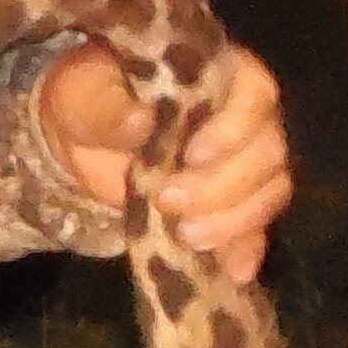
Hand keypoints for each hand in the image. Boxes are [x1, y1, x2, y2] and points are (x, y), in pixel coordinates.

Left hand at [39, 39, 288, 283]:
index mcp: (217, 76)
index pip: (255, 94)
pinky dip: (246, 249)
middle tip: (168, 202)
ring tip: (184, 235)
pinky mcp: (231, 204)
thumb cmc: (87, 101)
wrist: (77, 142)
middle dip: (223, 185)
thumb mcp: (84, 96)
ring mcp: (243, 163)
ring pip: (270, 190)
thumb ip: (108, 107)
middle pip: (267, 152)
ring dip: (234, 220)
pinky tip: (232, 272)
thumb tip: (139, 122)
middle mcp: (244, 117)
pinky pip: (257, 227)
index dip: (234, 129)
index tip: (193, 155)